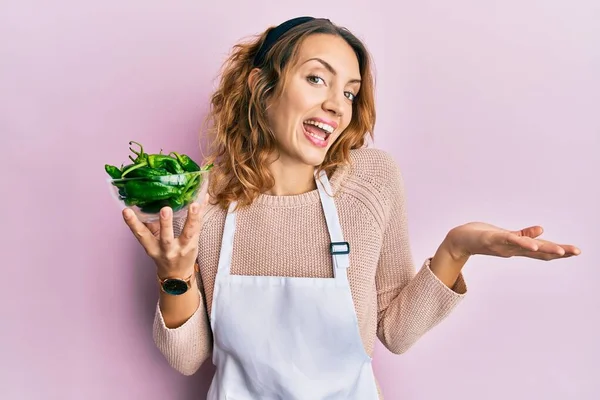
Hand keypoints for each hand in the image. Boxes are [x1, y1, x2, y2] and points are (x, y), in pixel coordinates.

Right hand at [122, 194, 208, 277]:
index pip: (141, 235)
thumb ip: (149, 226)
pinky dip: (202, 212)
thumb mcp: (152, 244)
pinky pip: (200, 226)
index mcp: (153, 248)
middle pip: (166, 237)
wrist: (177, 275)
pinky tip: (204, 198)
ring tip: (194, 205)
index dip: (132, 224)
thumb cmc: (163, 255)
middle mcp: (167, 249)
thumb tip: (142, 204)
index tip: (126, 211)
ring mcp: (183, 248)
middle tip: (165, 209)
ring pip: (188, 233)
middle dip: (165, 224)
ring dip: (192, 218)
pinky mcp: (195, 243)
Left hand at [446, 222, 580, 260]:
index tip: (577, 251)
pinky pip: (508, 239)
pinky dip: (521, 242)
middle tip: (576, 252)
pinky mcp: (492, 238)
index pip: (542, 250)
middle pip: (538, 251)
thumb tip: (542, 230)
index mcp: (518, 248)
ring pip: (526, 247)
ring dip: (543, 249)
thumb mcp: (506, 235)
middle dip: (558, 251)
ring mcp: (503, 245)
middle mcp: (513, 249)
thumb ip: (524, 235)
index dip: (559, 251)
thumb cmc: (483, 237)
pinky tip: (532, 244)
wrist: (459, 241)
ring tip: (560, 251)